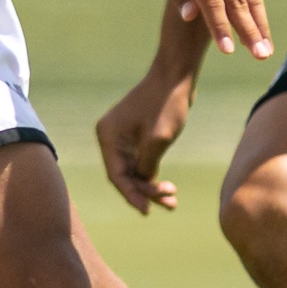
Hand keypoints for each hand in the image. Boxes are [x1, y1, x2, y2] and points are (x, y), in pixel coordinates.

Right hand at [94, 68, 197, 215]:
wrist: (177, 76)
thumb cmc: (167, 103)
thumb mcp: (157, 140)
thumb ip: (147, 166)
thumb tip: (143, 183)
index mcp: (109, 136)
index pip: (116, 175)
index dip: (131, 195)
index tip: (147, 211)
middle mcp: (112, 138)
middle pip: (124, 176)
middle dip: (144, 192)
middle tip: (169, 203)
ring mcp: (124, 138)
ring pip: (134, 172)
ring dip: (151, 187)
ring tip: (172, 200)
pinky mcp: (138, 137)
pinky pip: (142, 163)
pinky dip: (154, 176)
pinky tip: (168, 189)